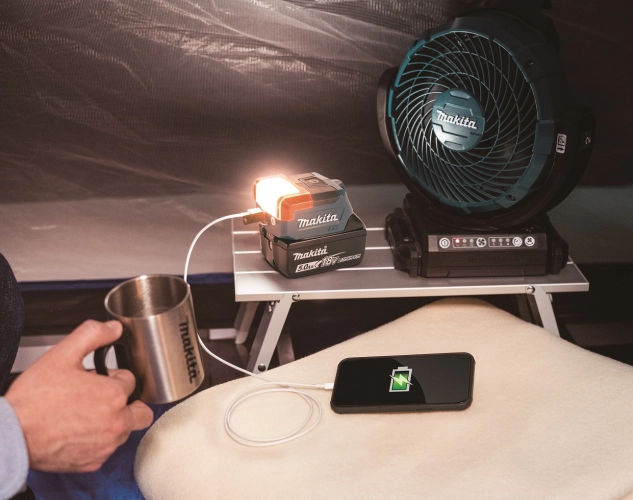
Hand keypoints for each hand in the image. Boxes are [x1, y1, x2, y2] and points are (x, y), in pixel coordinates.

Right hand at [5, 320, 153, 471]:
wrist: (12, 434)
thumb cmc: (34, 400)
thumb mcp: (62, 355)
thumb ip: (92, 335)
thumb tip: (113, 328)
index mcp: (114, 396)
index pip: (130, 380)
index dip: (113, 376)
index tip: (97, 379)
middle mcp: (115, 424)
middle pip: (140, 410)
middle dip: (126, 402)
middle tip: (103, 397)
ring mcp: (105, 446)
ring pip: (125, 430)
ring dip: (113, 421)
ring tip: (86, 412)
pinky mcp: (94, 463)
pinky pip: (107, 449)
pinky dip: (98, 440)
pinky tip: (78, 430)